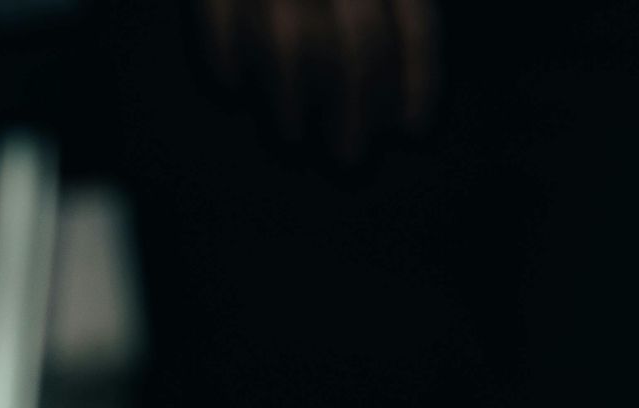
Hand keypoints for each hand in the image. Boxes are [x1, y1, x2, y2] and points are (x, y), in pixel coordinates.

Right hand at [200, 0, 437, 158]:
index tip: (411, 128)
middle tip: (351, 156)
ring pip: (289, 47)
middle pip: (355, 46)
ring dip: (291, 102)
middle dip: (356, 110)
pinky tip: (233, 83)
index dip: (416, 76)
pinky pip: (221, 24)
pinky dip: (226, 58)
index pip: (411, 20)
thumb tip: (404, 59)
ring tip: (293, 134)